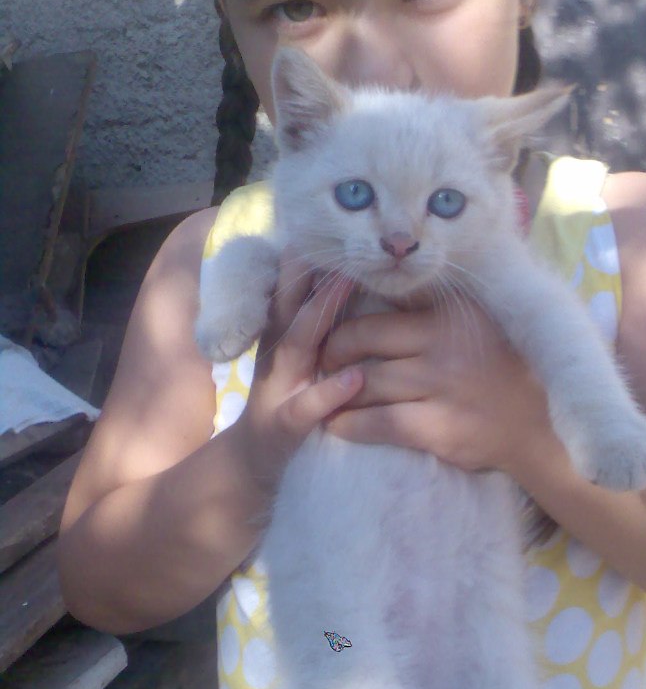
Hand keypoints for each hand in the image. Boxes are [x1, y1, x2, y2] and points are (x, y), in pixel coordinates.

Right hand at [231, 254, 363, 490]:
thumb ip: (314, 325)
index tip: (332, 223)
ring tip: (347, 286)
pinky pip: (307, 406)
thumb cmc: (287, 405)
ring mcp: (279, 388)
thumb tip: (344, 279)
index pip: (293, 291)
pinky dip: (329, 392)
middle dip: (312, 273)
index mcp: (282, 338)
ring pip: (299, 345)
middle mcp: (277, 356)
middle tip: (339, 239)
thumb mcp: (298, 360)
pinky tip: (353, 379)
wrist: (249, 465)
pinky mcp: (285, 425)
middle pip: (294, 306)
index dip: (309, 259)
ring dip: (321, 315)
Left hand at [320, 297, 555, 476]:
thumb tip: (373, 284)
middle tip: (323, 364)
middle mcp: (446, 343)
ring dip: (335, 391)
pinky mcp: (440, 427)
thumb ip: (430, 308)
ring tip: (324, 395)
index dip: (343, 319)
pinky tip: (338, 426)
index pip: (378, 306)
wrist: (538, 430)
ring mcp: (444, 386)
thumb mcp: (474, 325)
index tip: (329, 331)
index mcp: (450, 312)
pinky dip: (350, 425)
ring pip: (366, 382)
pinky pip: (379, 422)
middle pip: (362, 339)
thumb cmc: (499, 372)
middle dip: (332, 353)